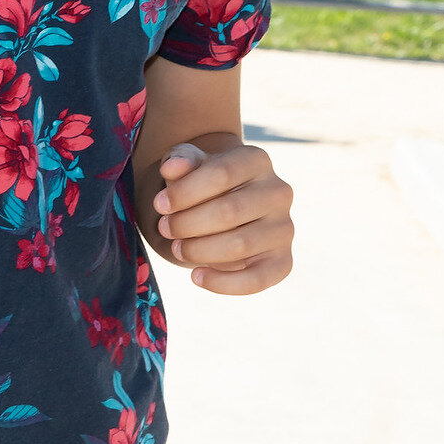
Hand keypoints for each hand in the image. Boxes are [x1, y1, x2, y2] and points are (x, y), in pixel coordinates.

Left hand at [150, 141, 293, 293]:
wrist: (225, 208)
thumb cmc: (203, 185)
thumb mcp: (189, 167)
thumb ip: (180, 161)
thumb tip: (171, 167)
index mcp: (257, 160)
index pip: (221, 173)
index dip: (184, 192)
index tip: (159, 204)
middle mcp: (278, 192)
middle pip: (229, 211)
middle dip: (187, 224)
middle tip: (165, 229)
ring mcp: (284, 228)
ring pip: (240, 245)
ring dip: (200, 250)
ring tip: (177, 248)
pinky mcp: (282, 260)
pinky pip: (257, 279)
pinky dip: (223, 283)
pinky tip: (196, 276)